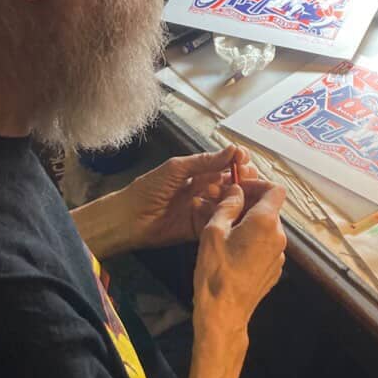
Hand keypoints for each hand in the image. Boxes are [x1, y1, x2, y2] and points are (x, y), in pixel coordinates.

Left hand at [122, 145, 258, 250]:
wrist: (129, 219)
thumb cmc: (146, 190)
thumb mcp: (176, 168)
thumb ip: (204, 161)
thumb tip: (231, 150)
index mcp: (197, 173)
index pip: (224, 165)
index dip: (236, 161)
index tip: (245, 158)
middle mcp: (203, 190)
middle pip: (230, 184)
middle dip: (242, 179)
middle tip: (248, 177)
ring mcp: (203, 209)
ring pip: (228, 202)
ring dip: (238, 197)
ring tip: (244, 193)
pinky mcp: (201, 227)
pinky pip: (219, 221)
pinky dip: (228, 216)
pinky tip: (235, 211)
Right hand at [192, 180, 286, 347]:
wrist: (224, 313)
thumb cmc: (216, 273)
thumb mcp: (213, 232)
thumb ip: (227, 206)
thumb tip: (235, 191)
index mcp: (265, 222)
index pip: (275, 189)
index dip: (257, 183)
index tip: (239, 187)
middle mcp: (278, 237)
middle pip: (270, 208)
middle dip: (249, 204)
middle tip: (225, 207)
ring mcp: (279, 255)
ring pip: (267, 228)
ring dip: (249, 223)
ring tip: (225, 229)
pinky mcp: (274, 269)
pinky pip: (266, 246)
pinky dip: (252, 240)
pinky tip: (233, 249)